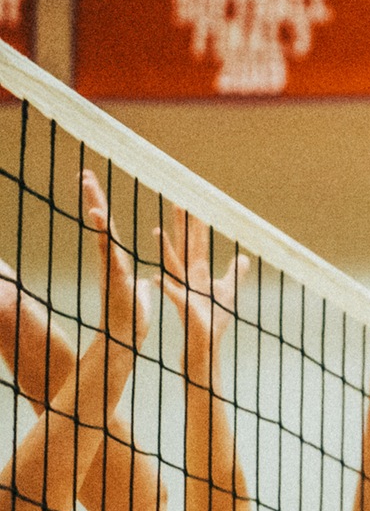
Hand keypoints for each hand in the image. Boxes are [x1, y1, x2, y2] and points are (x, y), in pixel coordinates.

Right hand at [81, 170, 148, 354]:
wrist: (126, 336)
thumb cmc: (130, 316)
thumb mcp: (137, 292)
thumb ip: (138, 285)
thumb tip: (142, 283)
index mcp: (117, 260)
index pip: (109, 228)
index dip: (101, 207)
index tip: (95, 185)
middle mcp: (110, 260)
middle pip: (100, 224)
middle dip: (93, 198)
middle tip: (85, 174)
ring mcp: (110, 268)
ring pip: (103, 235)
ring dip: (97, 213)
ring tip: (90, 189)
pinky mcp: (115, 278)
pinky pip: (110, 255)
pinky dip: (105, 239)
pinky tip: (98, 221)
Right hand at [158, 207, 250, 369]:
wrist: (205, 344)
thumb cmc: (214, 320)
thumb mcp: (229, 292)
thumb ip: (234, 274)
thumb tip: (243, 258)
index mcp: (199, 274)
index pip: (198, 244)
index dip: (197, 225)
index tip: (195, 204)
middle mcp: (189, 278)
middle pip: (184, 247)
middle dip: (182, 226)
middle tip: (177, 202)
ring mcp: (184, 290)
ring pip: (173, 265)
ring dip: (165, 249)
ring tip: (156, 230)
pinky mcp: (183, 306)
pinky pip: (172, 294)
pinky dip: (165, 286)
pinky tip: (155, 278)